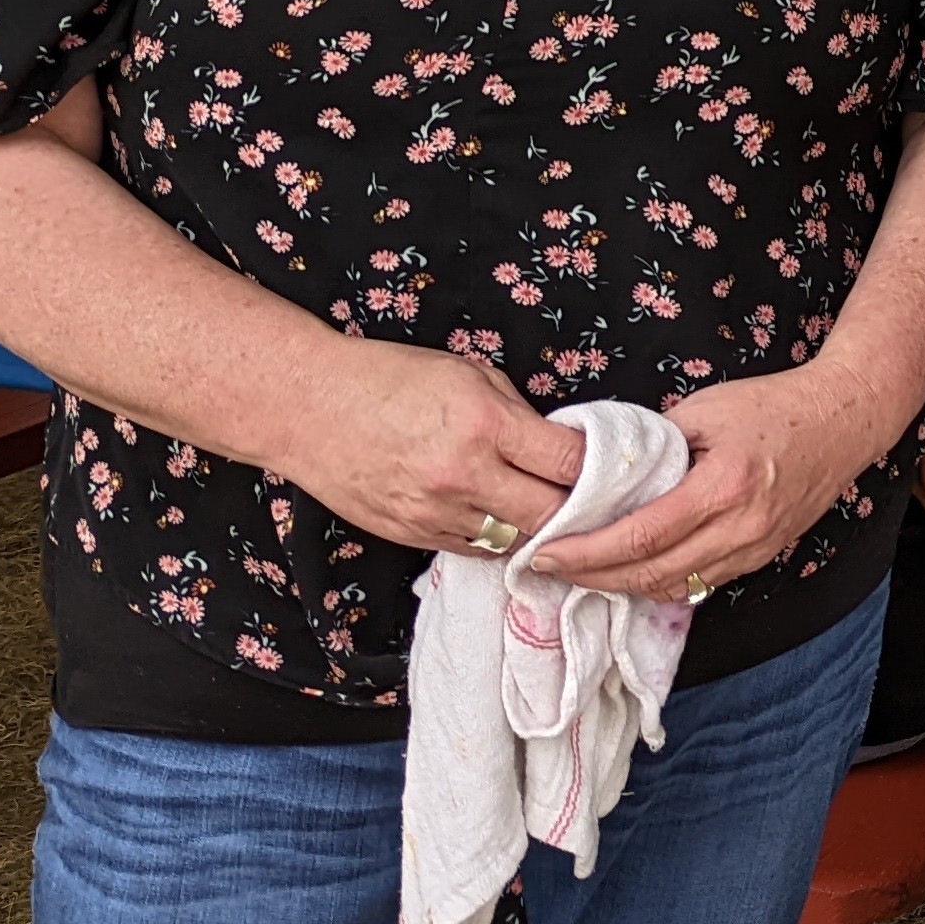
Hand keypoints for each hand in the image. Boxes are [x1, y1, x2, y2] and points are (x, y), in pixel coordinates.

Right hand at [270, 341, 585, 556]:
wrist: (309, 408)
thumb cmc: (389, 378)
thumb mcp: (468, 374)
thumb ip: (517, 413)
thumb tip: (558, 443)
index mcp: (484, 425)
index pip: (568, 462)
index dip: (600, 467)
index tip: (615, 466)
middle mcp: (464, 476)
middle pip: (552, 515)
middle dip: (581, 509)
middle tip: (600, 501)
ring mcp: (437, 513)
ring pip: (517, 541)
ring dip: (542, 530)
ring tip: (560, 515)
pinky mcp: (414, 535)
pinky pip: (478, 549)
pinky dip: (501, 538)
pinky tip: (511, 521)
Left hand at [528, 366, 896, 598]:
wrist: (842, 420)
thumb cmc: (774, 405)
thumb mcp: (707, 408)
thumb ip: (656, 445)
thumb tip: (605, 471)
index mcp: (723, 487)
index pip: (640, 536)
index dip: (587, 551)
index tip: (548, 552)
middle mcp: (740, 528)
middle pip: (651, 574)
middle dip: (592, 577)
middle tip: (551, 568)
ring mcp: (754, 548)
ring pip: (674, 587)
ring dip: (624, 585)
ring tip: (585, 570)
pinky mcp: (761, 555)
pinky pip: (700, 582)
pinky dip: (660, 581)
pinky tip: (634, 569)